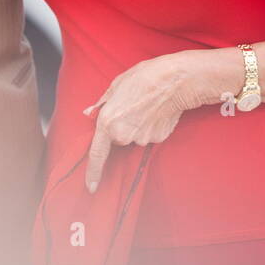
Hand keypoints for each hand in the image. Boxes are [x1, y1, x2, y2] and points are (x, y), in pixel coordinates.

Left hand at [82, 55, 199, 192]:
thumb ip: (101, 103)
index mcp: (107, 122)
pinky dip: (152, 126)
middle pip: (118, 139)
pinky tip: (157, 111)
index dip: (92, 172)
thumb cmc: (144, 77)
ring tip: (147, 106)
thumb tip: (89, 113)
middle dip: (122, 127)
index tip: (91, 187)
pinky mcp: (158, 139)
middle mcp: (123, 135)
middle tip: (132, 107)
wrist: (175, 80)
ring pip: (135, 138)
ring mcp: (142, 139)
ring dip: (138, 126)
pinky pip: (150, 135)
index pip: (96, 154)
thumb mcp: (116, 85)